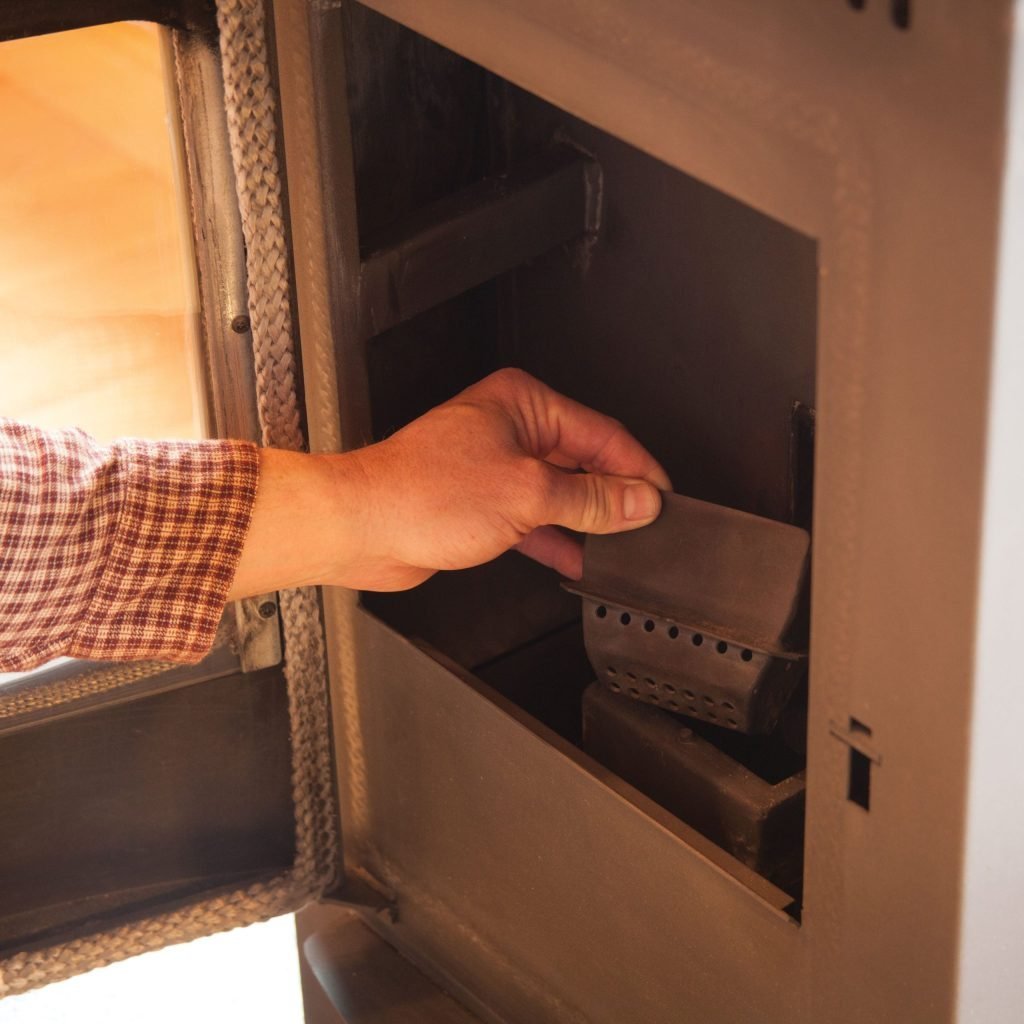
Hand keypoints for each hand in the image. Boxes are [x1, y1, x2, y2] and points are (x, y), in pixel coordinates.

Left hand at [228, 369, 670, 597]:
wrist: (362, 528)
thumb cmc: (420, 493)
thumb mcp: (527, 495)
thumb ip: (591, 499)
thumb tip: (638, 500)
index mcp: (524, 404)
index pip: (603, 432)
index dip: (638, 469)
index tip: (663, 499)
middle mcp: (510, 428)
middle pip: (583, 462)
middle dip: (614, 496)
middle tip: (645, 527)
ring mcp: (495, 466)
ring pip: (560, 493)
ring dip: (587, 521)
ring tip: (620, 548)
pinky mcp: (482, 502)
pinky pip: (535, 519)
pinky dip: (556, 538)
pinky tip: (577, 559)